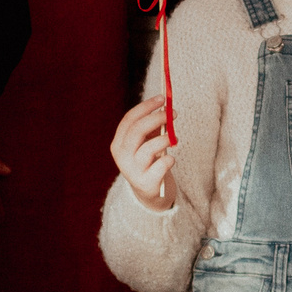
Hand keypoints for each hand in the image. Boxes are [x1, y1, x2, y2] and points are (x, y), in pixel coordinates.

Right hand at [110, 96, 175, 211]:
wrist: (149, 193)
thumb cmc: (149, 162)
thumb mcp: (146, 143)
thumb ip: (153, 127)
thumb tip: (166, 108)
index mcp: (118, 143)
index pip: (129, 119)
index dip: (146, 107)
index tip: (162, 98)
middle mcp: (121, 156)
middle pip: (137, 130)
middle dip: (157, 118)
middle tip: (173, 113)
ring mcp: (132, 171)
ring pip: (149, 149)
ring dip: (165, 139)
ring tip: (173, 139)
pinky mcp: (146, 183)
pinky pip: (161, 166)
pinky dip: (169, 159)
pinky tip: (170, 159)